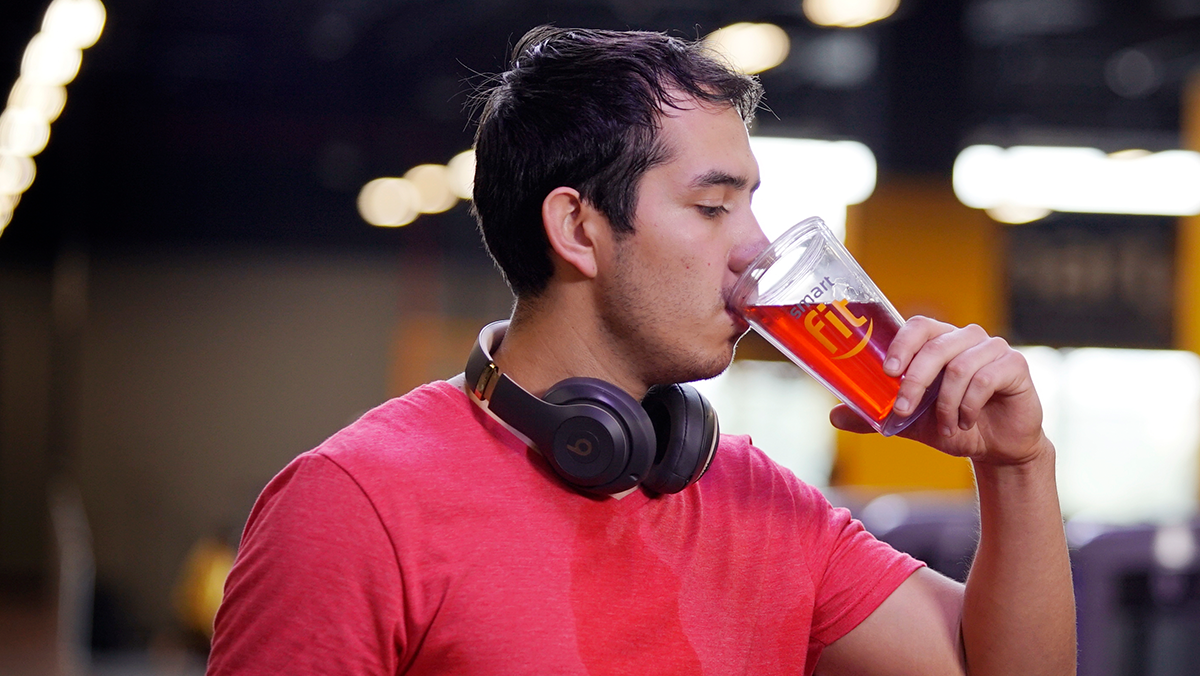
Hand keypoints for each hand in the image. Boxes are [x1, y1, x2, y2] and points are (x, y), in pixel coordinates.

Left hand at [830, 316, 1048, 465]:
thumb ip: (875, 416)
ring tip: (946, 427)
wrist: (996, 447)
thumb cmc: (952, 424)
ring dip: (945, 404)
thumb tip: (833, 415)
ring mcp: (992, 348)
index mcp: (938, 341)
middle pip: (934, 345)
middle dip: (914, 381)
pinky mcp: (1015, 364)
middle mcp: (965, 338)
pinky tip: (966, 422)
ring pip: (959, 366)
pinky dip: (969, 406)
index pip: (917, 326)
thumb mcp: (909, 422)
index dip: (901, 344)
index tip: (888, 372)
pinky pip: (986, 379)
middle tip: (902, 409)